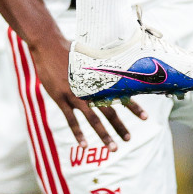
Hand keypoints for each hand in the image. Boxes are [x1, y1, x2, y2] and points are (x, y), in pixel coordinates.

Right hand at [26, 35, 142, 147]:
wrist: (47, 45)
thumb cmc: (69, 49)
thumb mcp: (88, 57)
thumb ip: (99, 67)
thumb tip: (114, 68)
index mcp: (98, 79)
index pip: (120, 94)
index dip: (133, 106)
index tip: (145, 117)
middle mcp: (89, 89)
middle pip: (108, 111)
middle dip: (120, 126)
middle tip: (129, 139)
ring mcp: (74, 95)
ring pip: (92, 119)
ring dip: (104, 135)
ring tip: (113, 148)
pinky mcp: (60, 99)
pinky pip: (71, 120)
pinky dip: (78, 133)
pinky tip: (84, 146)